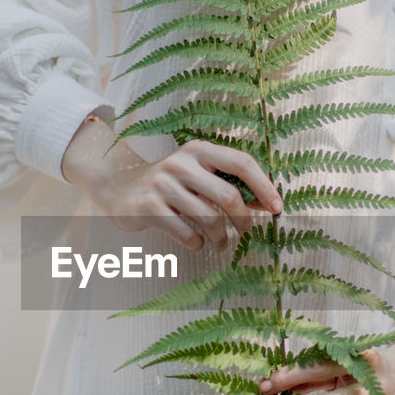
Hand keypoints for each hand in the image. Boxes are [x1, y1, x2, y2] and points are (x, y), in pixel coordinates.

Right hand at [61, 114, 282, 251]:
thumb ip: (226, 183)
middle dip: (243, 220)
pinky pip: (186, 233)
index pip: (241, 162)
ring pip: (208, 218)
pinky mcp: (148, 207)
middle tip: (247, 232)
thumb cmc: (168, 185)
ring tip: (221, 244)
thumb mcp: (196, 174)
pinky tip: (197, 243)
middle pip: (227, 195)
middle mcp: (181, 163)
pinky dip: (197, 244)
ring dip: (221, 238)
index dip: (263, 186)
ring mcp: (162, 185)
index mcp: (198, 150)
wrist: (117, 187)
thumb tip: (265, 204)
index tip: (277, 208)